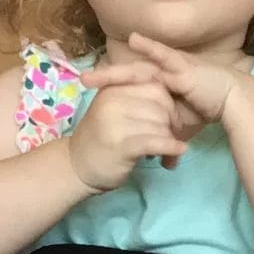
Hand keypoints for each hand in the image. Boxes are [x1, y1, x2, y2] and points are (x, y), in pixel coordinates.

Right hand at [63, 76, 195, 191]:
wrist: (75, 167)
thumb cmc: (100, 139)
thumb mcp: (113, 109)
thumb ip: (137, 98)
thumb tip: (175, 101)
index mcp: (113, 88)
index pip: (155, 86)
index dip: (169, 104)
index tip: (170, 121)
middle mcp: (112, 101)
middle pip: (161, 106)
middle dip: (172, 124)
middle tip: (171, 138)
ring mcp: (115, 123)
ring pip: (160, 125)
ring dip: (170, 140)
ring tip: (167, 153)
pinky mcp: (120, 146)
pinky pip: (155, 142)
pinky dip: (171, 147)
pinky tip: (178, 151)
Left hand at [86, 32, 242, 129]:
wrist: (233, 100)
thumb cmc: (208, 109)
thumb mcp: (183, 129)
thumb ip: (171, 141)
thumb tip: (167, 164)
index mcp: (159, 82)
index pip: (130, 83)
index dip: (111, 86)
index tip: (90, 92)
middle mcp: (162, 71)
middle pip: (128, 73)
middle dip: (105, 77)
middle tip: (82, 81)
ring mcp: (171, 67)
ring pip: (139, 67)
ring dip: (116, 70)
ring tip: (94, 74)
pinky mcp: (183, 67)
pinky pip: (164, 56)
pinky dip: (150, 48)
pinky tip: (134, 40)